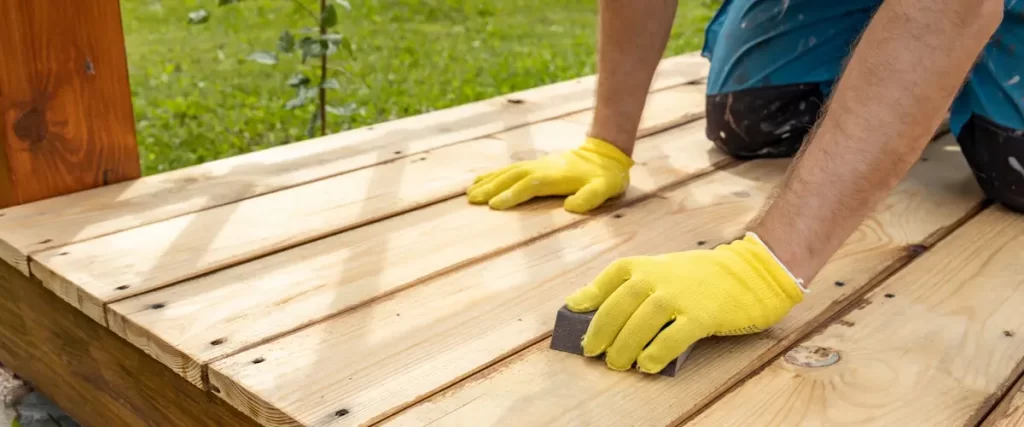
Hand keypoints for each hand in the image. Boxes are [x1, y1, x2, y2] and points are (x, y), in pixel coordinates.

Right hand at [466, 137, 633, 212]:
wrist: (606, 154)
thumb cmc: (606, 177)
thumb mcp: (605, 189)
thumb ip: (590, 198)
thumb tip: (571, 207)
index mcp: (555, 177)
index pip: (529, 186)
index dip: (512, 195)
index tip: (494, 205)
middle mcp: (542, 169)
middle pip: (511, 177)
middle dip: (491, 188)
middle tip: (472, 200)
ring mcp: (537, 165)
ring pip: (508, 172)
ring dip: (488, 182)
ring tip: (470, 192)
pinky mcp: (536, 165)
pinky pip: (510, 169)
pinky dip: (494, 174)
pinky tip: (482, 179)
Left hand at [564, 233, 806, 372]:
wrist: (750, 273)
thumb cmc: (700, 277)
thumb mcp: (662, 270)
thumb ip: (630, 285)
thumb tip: (584, 303)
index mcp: (647, 265)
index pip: (611, 278)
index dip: (590, 296)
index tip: (574, 313)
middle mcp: (660, 277)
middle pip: (621, 304)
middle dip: (602, 330)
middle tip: (593, 351)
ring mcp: (681, 295)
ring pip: (642, 322)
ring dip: (624, 346)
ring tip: (616, 363)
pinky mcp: (703, 315)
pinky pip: (674, 337)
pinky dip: (656, 353)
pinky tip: (647, 365)